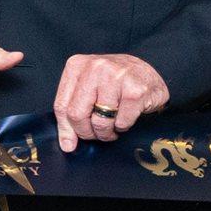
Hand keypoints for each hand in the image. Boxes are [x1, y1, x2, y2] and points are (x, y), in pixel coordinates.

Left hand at [53, 52, 167, 151]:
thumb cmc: (116, 82)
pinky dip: (122, 127)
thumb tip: (67, 144)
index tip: (69, 144)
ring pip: (99, 121)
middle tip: (96, 135)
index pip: (62, 105)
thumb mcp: (89, 88)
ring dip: (105, 132)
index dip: (66, 128)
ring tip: (111, 128)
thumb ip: (74, 111)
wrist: (149, 76)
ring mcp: (117, 77)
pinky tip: (125, 118)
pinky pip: (121, 122)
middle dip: (86, 132)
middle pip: (77, 114)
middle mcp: (95, 68)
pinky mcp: (136, 91)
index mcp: (77, 65)